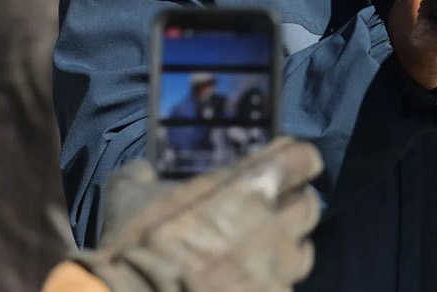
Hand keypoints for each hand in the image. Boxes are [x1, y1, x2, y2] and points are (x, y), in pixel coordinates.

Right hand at [78, 137, 322, 291]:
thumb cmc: (134, 249)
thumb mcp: (129, 197)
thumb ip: (142, 175)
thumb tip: (143, 170)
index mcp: (249, 187)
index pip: (303, 158)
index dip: (297, 161)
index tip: (288, 166)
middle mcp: (273, 225)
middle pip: (307, 206)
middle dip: (291, 207)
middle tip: (269, 213)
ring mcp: (276, 270)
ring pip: (302, 252)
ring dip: (286, 250)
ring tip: (261, 256)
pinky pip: (283, 288)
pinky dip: (269, 286)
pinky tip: (247, 287)